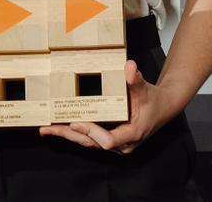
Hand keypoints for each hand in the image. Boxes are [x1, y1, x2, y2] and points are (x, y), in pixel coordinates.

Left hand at [39, 59, 180, 153]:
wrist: (163, 108)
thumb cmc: (154, 100)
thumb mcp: (145, 88)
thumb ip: (135, 79)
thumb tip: (129, 67)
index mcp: (132, 134)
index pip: (108, 140)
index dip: (92, 132)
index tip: (77, 122)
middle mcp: (123, 143)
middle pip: (92, 143)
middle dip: (70, 135)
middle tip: (49, 128)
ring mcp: (116, 144)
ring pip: (89, 142)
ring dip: (69, 135)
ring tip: (48, 129)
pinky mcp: (110, 139)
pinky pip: (91, 138)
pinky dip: (76, 133)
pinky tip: (60, 128)